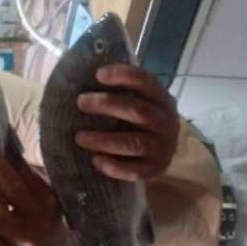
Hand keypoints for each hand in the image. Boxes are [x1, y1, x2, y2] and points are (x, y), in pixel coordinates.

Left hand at [76, 64, 178, 180]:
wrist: (159, 155)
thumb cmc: (138, 123)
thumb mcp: (137, 103)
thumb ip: (119, 92)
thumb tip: (80, 78)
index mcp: (162, 100)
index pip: (147, 82)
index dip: (124, 75)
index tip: (98, 74)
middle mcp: (167, 123)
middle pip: (138, 111)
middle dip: (107, 104)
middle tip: (81, 102)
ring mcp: (162, 149)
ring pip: (134, 143)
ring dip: (104, 140)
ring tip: (79, 137)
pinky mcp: (155, 171)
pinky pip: (134, 170)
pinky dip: (114, 166)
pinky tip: (95, 160)